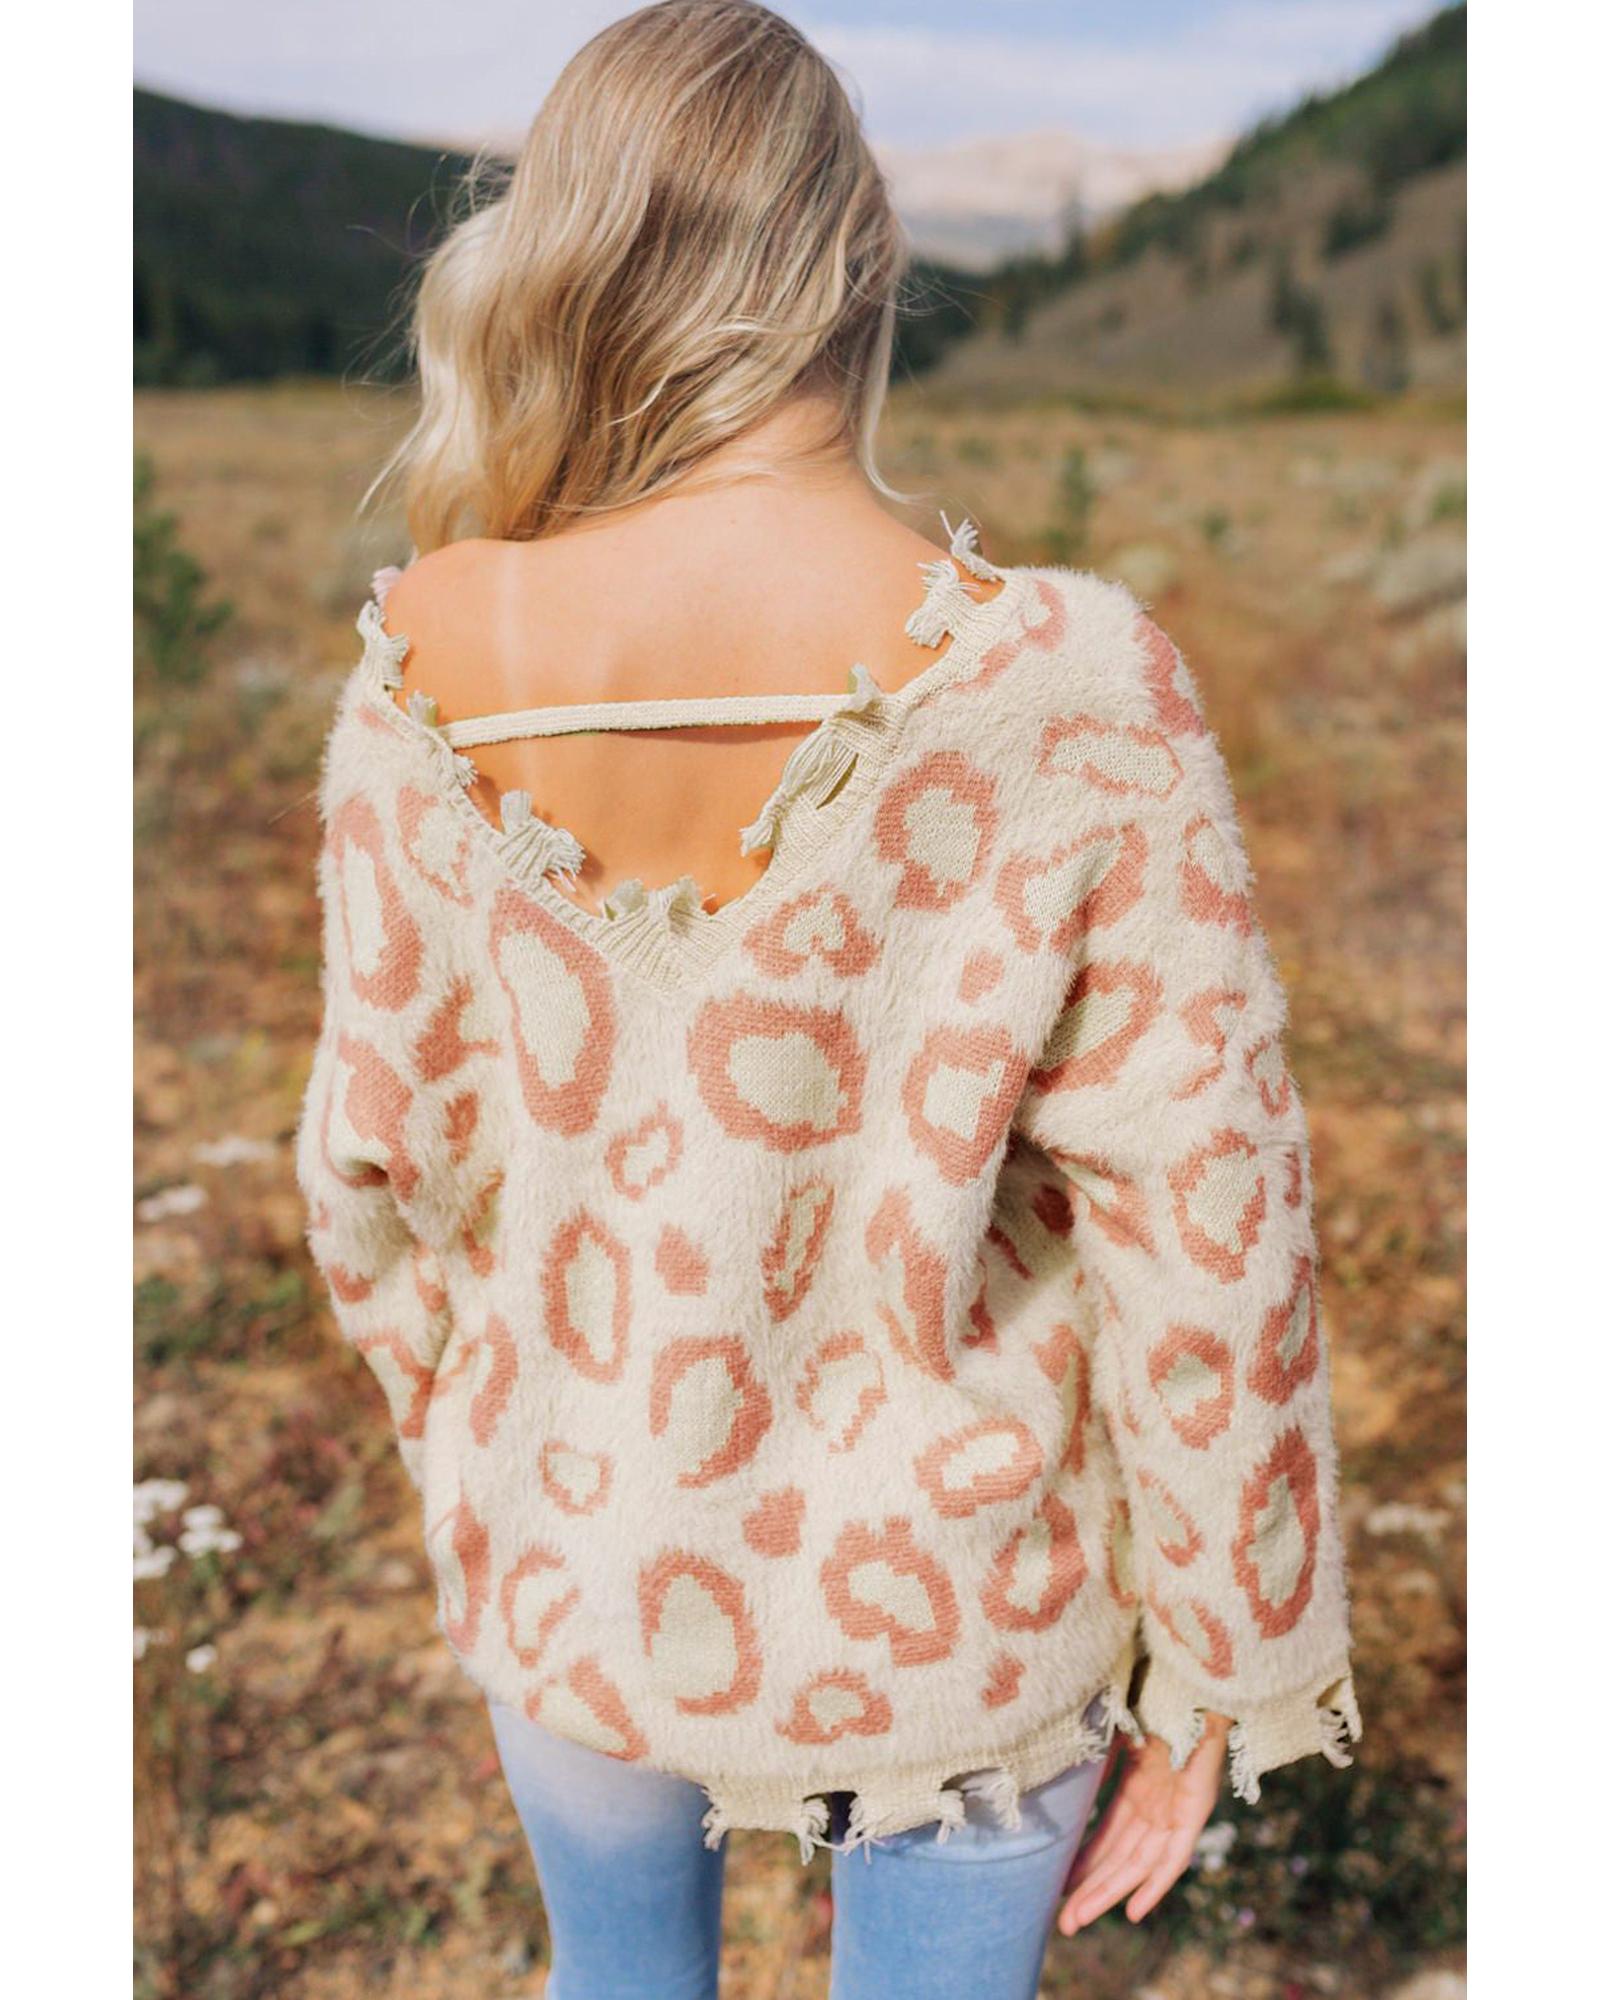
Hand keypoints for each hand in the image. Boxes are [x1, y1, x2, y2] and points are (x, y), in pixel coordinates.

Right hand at [1057, 1709, 1228, 1934]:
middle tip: (1064, 1922)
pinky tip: (1135, 1911)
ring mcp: (1177, 1807)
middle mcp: (1157, 1803)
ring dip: (1109, 1893)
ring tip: (1078, 1920)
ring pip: (1140, 1862)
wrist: (1192, 1675)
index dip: (1084, 1861)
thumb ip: (1091, 1753)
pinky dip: (1155, 1884)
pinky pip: (1175, 1855)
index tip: (1058, 1884)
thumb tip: (1050, 1767)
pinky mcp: (1196, 1807)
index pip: (1108, 1834)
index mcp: (1138, 1783)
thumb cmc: (1153, 1690)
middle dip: (1091, 1890)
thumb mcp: (1112, 1726)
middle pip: (1121, 1856)